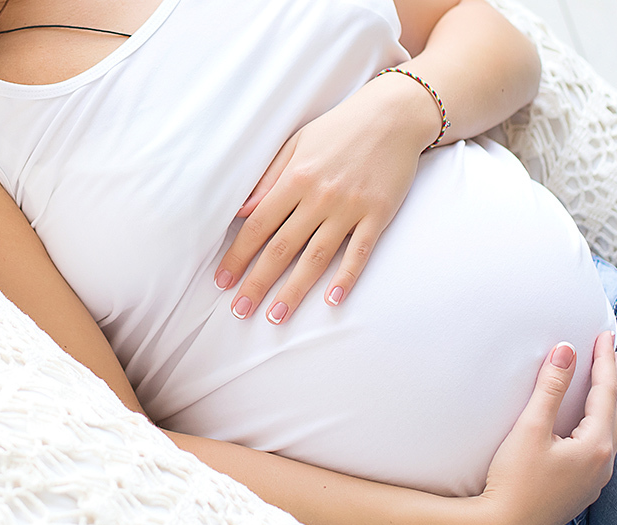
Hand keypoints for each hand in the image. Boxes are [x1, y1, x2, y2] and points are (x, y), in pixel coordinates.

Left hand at [214, 76, 436, 323]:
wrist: (393, 116)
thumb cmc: (340, 128)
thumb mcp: (297, 143)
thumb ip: (268, 177)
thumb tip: (240, 210)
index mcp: (295, 178)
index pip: (259, 226)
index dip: (238, 256)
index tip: (223, 281)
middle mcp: (320, 197)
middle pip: (282, 248)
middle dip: (258, 283)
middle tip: (240, 311)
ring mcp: (350, 208)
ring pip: (317, 257)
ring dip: (294, 290)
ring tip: (276, 316)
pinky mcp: (378, 215)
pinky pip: (359, 253)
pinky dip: (346, 278)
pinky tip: (332, 301)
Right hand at [476, 331, 616, 524]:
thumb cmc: (514, 480)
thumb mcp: (531, 428)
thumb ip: (550, 387)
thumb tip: (567, 351)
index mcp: (596, 445)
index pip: (606, 392)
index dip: (605, 361)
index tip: (607, 336)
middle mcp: (603, 463)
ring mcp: (594, 479)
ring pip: (615, 430)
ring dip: (614, 401)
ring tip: (611, 381)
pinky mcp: (581, 489)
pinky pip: (604, 446)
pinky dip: (605, 423)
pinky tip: (595, 423)